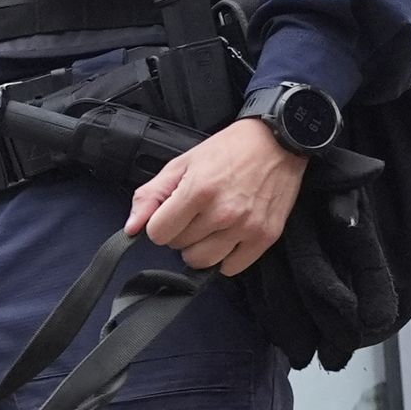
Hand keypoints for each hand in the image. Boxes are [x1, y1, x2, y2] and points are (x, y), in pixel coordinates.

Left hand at [128, 119, 306, 275]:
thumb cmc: (228, 150)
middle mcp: (222, 212)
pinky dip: (225, 258)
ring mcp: (245, 227)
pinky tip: (228, 237)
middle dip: (181, 233)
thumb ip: (151, 196)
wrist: (278, 141)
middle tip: (196, 213)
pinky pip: (231, 268)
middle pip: (179, 248)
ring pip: (202, 262)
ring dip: (201, 248)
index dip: (160, 224)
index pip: (158, 234)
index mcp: (197, 191)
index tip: (172, 213)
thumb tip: (132, 229)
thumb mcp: (182, 164)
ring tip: (211, 226)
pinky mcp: (265, 237)